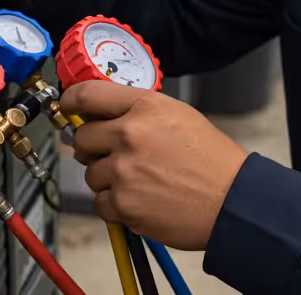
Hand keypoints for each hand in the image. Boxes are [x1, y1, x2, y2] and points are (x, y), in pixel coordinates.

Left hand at [62, 81, 248, 250]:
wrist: (232, 201)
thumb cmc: (212, 160)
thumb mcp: (179, 116)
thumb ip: (139, 112)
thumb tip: (102, 117)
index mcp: (146, 107)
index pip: (88, 94)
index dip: (71, 100)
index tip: (67, 107)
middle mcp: (130, 134)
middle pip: (82, 137)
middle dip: (93, 147)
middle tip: (113, 155)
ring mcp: (124, 170)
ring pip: (90, 173)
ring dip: (106, 179)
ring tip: (138, 181)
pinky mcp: (124, 203)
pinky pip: (99, 202)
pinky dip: (114, 205)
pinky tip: (139, 199)